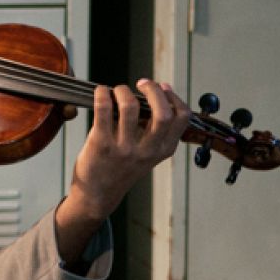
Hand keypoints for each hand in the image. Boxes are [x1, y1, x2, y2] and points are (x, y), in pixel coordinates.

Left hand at [55, 80, 189, 264]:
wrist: (97, 195)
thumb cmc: (121, 169)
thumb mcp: (148, 154)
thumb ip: (155, 130)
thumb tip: (158, 93)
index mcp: (163, 150)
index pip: (181, 118)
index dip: (174, 97)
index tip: (162, 87)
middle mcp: (147, 150)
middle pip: (162, 112)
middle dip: (153, 90)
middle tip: (141, 83)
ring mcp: (124, 148)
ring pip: (130, 107)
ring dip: (123, 90)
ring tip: (117, 90)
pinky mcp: (100, 144)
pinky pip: (103, 110)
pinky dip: (102, 94)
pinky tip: (100, 92)